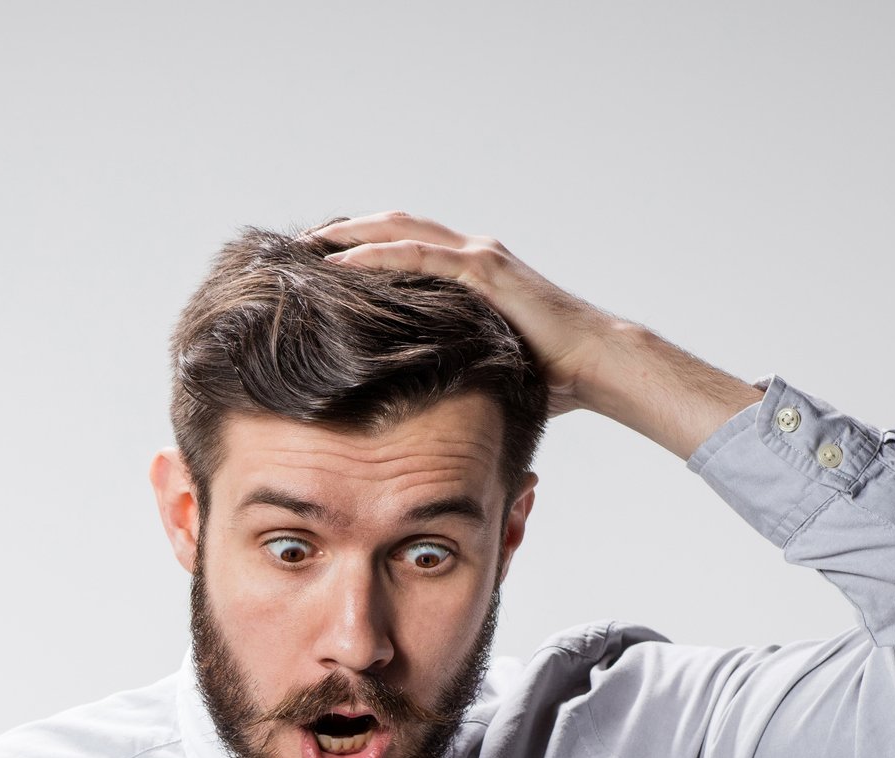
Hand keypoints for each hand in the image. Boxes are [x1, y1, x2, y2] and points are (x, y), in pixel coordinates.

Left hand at [305, 211, 626, 417]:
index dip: (364, 248)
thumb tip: (427, 394)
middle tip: (298, 245)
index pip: (408, 247)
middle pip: (393, 226)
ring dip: (347, 234)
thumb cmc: (554, 374)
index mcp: (475, 273)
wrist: (596, 364)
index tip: (321, 262)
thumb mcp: (492, 361)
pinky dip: (373, 255)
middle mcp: (473, 254)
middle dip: (344, 231)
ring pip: (398, 228)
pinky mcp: (483, 270)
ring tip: (304, 246)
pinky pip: (416, 254)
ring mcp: (478, 257)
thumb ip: (460, 359)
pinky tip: (338, 264)